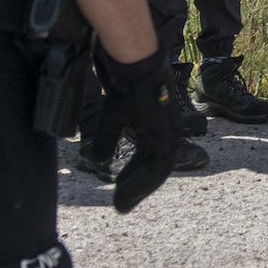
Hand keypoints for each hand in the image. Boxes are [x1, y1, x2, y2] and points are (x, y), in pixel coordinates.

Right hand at [97, 45, 177, 213]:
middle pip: (156, 168)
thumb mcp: (113, 117)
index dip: (135, 176)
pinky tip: (125, 189)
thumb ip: (109, 138)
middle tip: (121, 205)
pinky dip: (142, 180)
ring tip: (121, 204)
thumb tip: (99, 159)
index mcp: (157, 126)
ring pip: (158, 170)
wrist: (132, 62)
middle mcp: (167, 130)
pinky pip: (158, 165)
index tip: (119, 188)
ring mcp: (169, 131)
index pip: (151, 158)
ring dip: (139, 188)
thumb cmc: (124, 83)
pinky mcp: (166, 132)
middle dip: (137, 187)